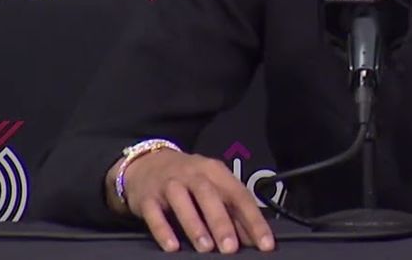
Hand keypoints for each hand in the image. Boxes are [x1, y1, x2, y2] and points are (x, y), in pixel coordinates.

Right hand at [107, 149, 274, 252]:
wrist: (147, 163)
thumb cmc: (188, 178)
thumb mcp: (212, 186)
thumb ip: (231, 210)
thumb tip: (252, 238)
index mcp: (216, 172)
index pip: (239, 195)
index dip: (253, 219)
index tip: (264, 243)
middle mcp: (194, 174)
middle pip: (210, 195)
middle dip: (222, 222)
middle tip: (231, 248)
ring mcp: (169, 184)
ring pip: (183, 201)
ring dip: (195, 225)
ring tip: (206, 248)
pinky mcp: (148, 197)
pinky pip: (155, 213)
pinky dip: (163, 230)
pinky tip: (172, 246)